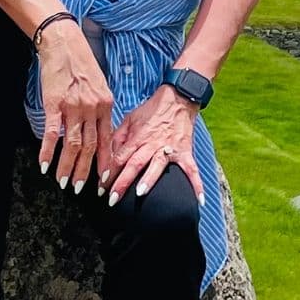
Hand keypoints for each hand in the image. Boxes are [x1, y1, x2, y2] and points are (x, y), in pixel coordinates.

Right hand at [36, 23, 113, 193]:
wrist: (63, 42)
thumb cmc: (81, 63)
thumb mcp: (99, 85)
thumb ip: (100, 108)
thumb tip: (99, 130)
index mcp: (106, 104)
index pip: (107, 140)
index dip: (105, 162)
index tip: (104, 180)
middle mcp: (92, 108)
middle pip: (90, 147)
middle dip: (86, 171)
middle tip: (82, 189)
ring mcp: (74, 107)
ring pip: (72, 144)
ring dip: (68, 167)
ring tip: (64, 183)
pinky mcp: (55, 103)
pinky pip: (53, 133)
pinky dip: (48, 151)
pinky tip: (45, 165)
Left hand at [104, 86, 203, 206]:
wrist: (178, 98)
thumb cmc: (151, 111)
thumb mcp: (129, 119)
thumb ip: (118, 138)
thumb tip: (109, 156)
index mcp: (137, 137)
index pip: (119, 157)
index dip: (109, 172)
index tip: (100, 187)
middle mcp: (152, 144)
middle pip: (135, 163)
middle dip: (122, 182)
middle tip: (112, 199)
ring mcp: (169, 148)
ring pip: (158, 165)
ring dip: (149, 179)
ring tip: (140, 194)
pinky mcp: (185, 151)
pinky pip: (192, 170)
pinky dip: (196, 184)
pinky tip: (199, 200)